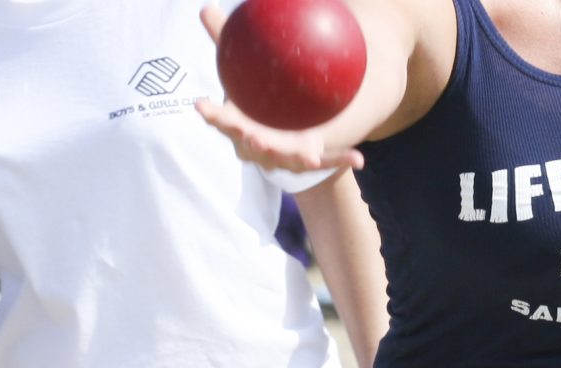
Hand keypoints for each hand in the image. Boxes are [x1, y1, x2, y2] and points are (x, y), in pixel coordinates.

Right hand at [195, 3, 364, 172]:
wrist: (283, 125)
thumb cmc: (255, 92)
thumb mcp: (243, 66)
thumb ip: (225, 39)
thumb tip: (205, 7)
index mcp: (237, 123)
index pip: (221, 119)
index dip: (211, 115)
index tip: (201, 104)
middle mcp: (256, 144)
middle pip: (250, 146)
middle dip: (251, 143)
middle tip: (253, 136)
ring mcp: (282, 155)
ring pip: (287, 159)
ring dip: (295, 157)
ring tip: (309, 155)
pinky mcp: (307, 159)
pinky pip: (326, 159)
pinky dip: (340, 160)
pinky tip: (360, 158)